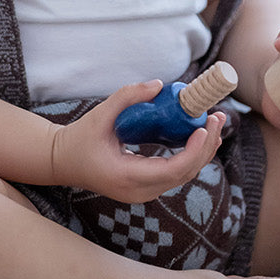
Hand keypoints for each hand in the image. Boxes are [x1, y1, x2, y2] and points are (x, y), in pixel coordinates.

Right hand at [50, 81, 224, 203]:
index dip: (193, 152)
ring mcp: (143, 193)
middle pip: (184, 174)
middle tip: (217, 118)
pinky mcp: (145, 187)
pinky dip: (191, 156)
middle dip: (205, 146)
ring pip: (183, 176)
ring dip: (202, 151)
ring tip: (215, 124)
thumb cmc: (78, 139)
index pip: (170, 170)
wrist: (62, 162)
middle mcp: (138, 191)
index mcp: (126, 177)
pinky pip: (175, 174)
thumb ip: (127, 97)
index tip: (202, 127)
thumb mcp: (100, 114)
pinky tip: (201, 136)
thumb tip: (159, 85)